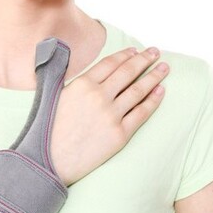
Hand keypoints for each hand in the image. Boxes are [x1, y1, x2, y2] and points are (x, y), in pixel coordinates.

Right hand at [50, 47, 168, 185]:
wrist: (49, 161)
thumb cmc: (48, 129)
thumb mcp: (53, 95)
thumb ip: (69, 78)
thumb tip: (80, 64)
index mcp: (82, 84)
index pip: (110, 63)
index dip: (125, 55)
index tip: (135, 50)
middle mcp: (99, 96)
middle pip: (128, 72)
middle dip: (144, 60)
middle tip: (155, 52)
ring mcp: (111, 115)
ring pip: (138, 90)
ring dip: (154, 76)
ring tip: (164, 68)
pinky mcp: (120, 134)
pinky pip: (141, 113)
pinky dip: (153, 100)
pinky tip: (160, 91)